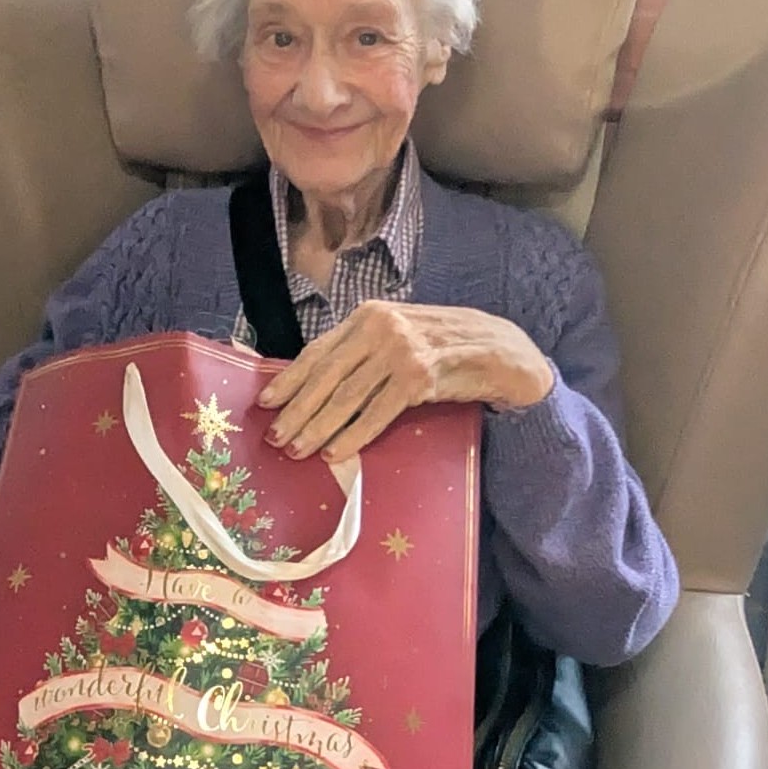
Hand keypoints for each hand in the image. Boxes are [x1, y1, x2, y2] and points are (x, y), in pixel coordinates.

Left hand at [257, 300, 553, 461]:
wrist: (502, 350)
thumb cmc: (447, 347)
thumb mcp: (400, 337)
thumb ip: (363, 351)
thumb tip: (317, 385)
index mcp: (370, 315)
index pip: (319, 350)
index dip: (290, 379)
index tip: (265, 403)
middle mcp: (381, 327)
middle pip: (327, 376)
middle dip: (297, 410)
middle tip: (275, 438)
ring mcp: (401, 351)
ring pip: (347, 397)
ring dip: (318, 428)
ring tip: (297, 450)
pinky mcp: (420, 378)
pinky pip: (377, 414)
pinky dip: (353, 436)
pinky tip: (335, 453)